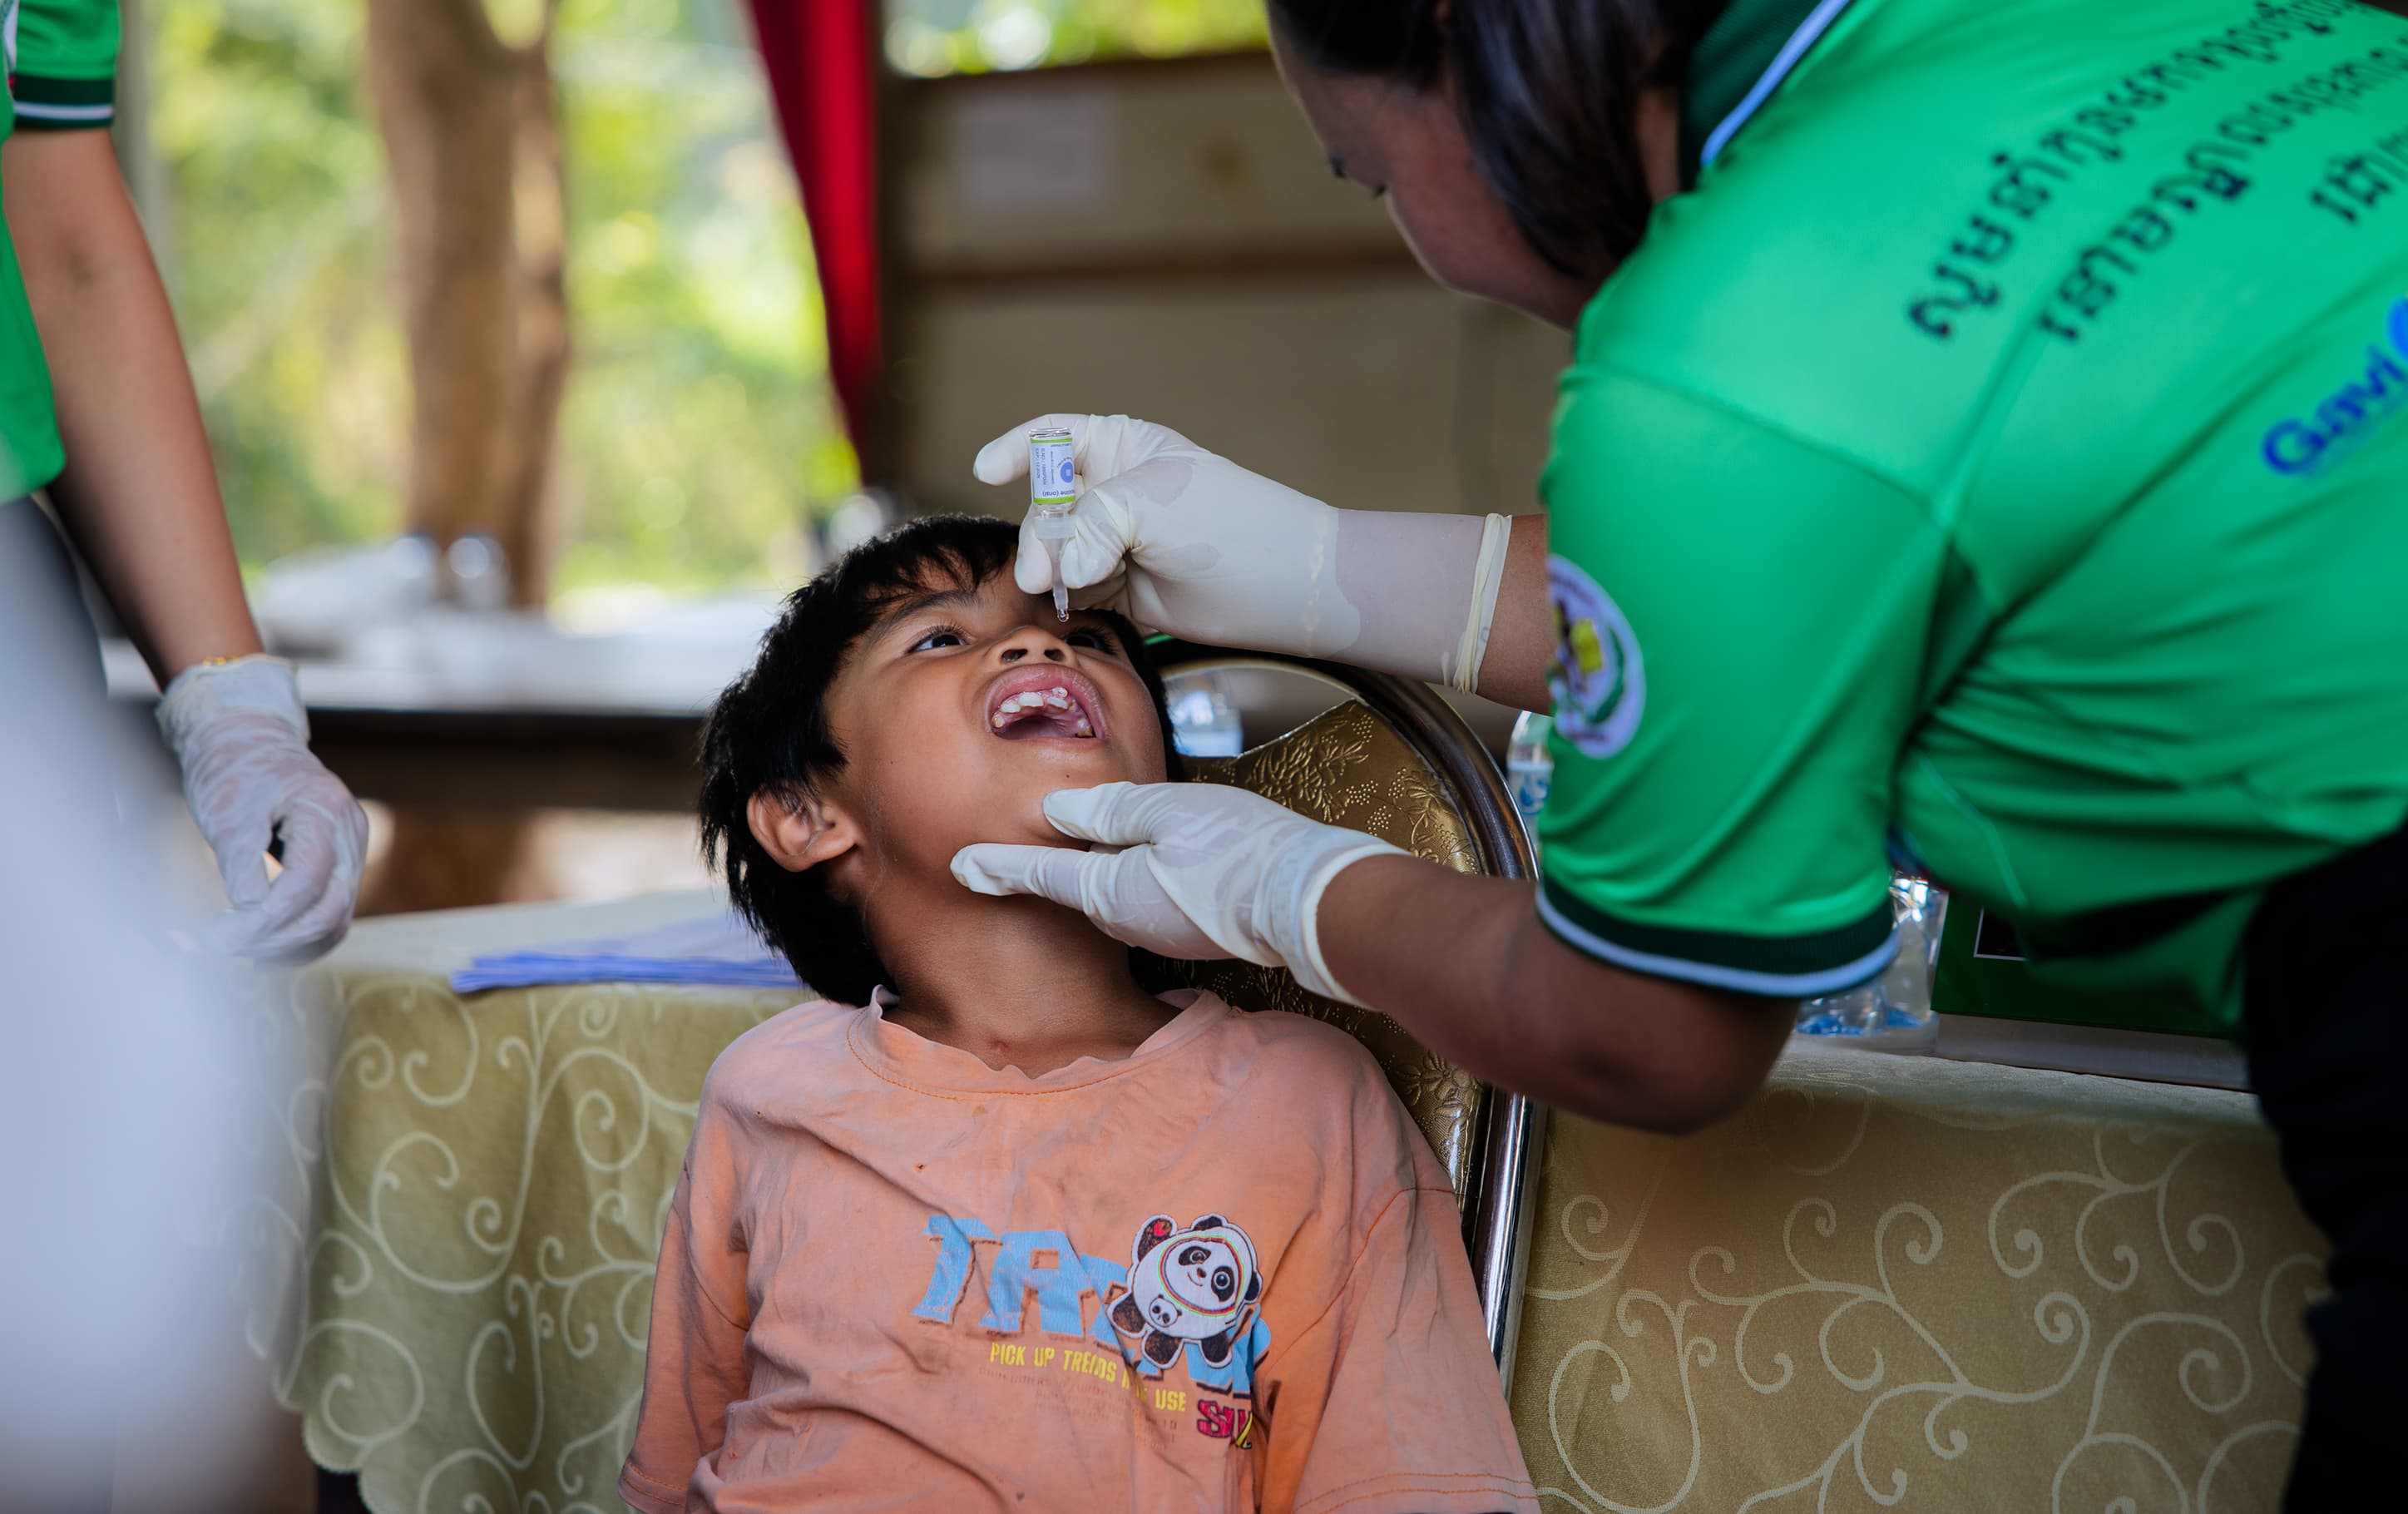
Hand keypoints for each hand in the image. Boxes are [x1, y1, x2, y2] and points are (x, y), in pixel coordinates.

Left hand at [157, 657, 368, 962]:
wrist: (250, 742)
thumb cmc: (236, 770)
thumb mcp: (229, 811)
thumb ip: (240, 860)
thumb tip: (249, 912)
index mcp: (326, 811)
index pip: (306, 883)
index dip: (264, 920)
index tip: (216, 937)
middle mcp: (351, 834)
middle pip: (331, 909)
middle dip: (277, 939)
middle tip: (222, 948)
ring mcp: (352, 852)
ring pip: (337, 919)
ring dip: (290, 946)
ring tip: (241, 953)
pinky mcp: (340, 866)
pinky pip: (331, 913)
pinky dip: (300, 937)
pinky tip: (263, 949)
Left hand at [951, 781, 1401, 1004]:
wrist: (1311, 901)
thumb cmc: (1240, 849)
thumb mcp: (1166, 810)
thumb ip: (1107, 811)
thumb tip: (1057, 813)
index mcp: (1110, 891)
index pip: (1040, 876)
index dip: (999, 868)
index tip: (961, 868)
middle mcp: (1126, 922)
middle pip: (1078, 884)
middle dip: (1056, 864)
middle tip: (1031, 838)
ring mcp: (1160, 933)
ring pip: (1115, 891)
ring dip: (1105, 867)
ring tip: (1108, 836)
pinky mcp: (1191, 933)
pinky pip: (1147, 899)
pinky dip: (1139, 877)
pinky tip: (1161, 855)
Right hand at [973, 414, 1347, 646]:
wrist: (1280, 587)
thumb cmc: (1227, 522)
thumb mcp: (1148, 501)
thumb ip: (1086, 527)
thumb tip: (1052, 575)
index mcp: (1121, 447)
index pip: (1052, 437)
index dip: (1015, 450)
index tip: (985, 472)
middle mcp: (1112, 491)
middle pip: (1044, 505)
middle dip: (1039, 536)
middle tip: (1045, 574)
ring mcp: (1114, 541)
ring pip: (1052, 552)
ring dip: (1047, 571)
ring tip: (1058, 592)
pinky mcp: (1119, 589)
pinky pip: (1071, 591)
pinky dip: (1063, 600)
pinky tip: (1067, 607)